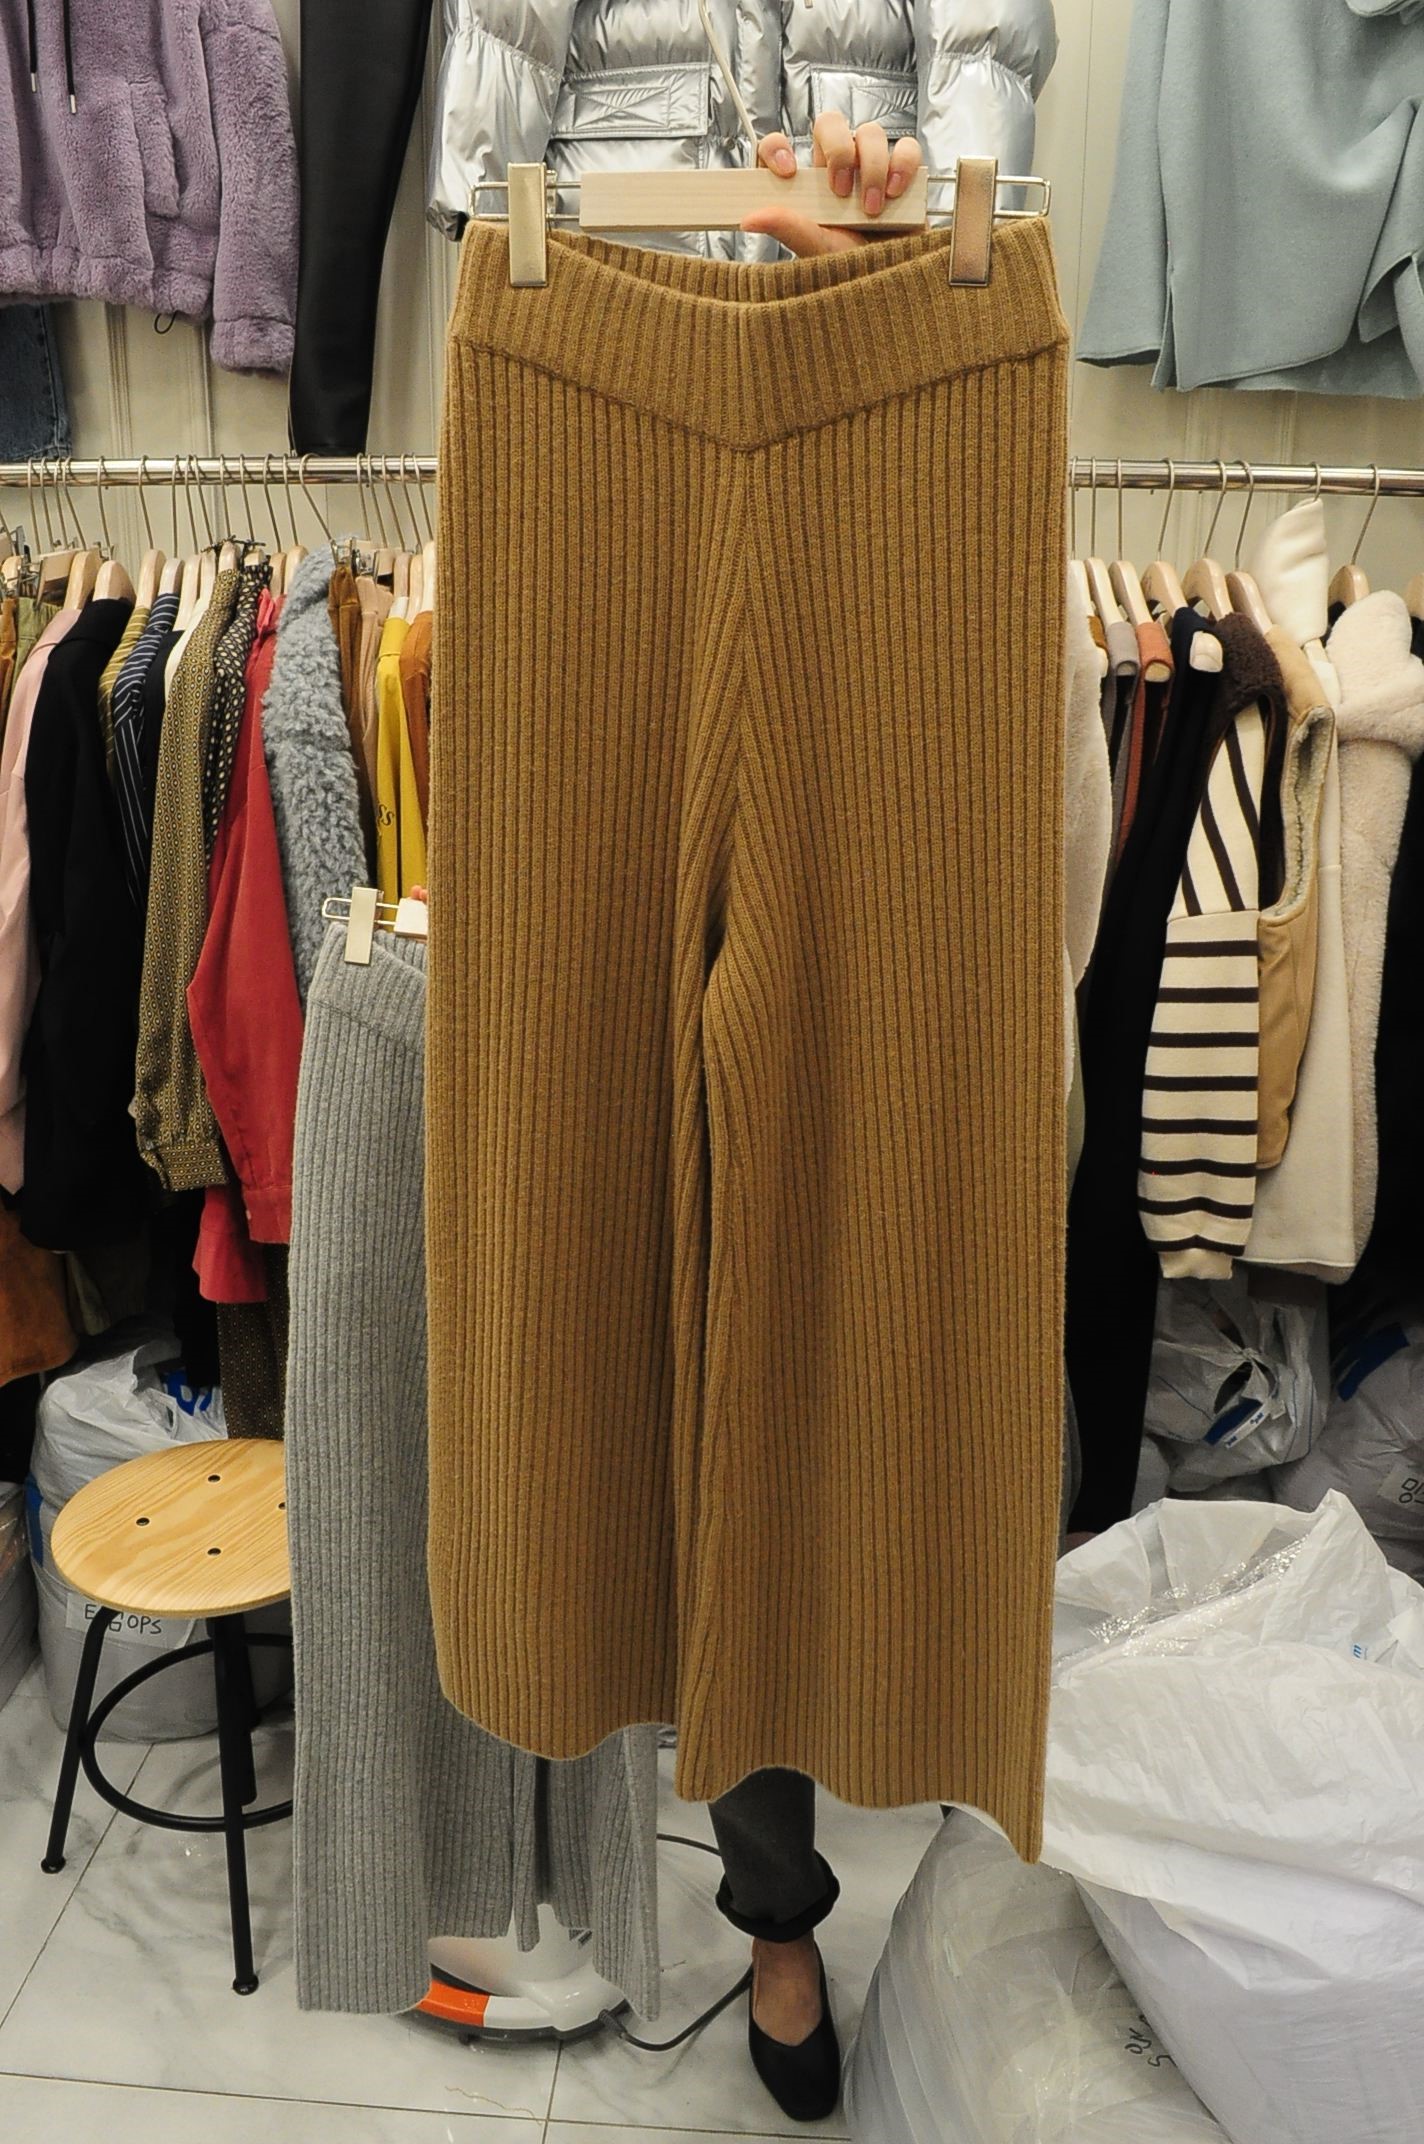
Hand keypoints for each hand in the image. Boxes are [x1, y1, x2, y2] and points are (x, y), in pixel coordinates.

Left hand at [742, 109, 923, 257]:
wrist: (894, 288)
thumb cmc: (853, 272)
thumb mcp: (815, 249)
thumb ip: (786, 228)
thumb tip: (749, 218)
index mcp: (808, 186)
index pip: (782, 147)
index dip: (778, 148)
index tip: (786, 172)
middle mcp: (838, 171)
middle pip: (830, 123)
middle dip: (838, 150)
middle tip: (840, 191)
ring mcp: (872, 169)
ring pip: (870, 133)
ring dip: (872, 168)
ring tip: (872, 208)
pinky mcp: (903, 175)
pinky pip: (906, 148)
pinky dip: (901, 165)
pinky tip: (896, 192)